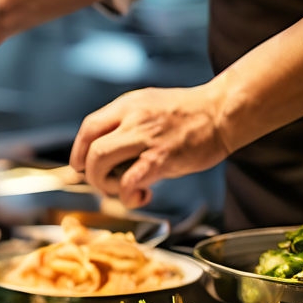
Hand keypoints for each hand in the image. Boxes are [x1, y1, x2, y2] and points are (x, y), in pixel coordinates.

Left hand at [69, 84, 228, 207]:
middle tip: (103, 183)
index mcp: (127, 105)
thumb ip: (126, 124)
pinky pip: (129, 181)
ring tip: (122, 189)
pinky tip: (140, 196)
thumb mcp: (149, 106)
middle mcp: (132, 119)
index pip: (88, 128)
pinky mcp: (161, 158)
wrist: (223, 112)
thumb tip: (104, 152)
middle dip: (90, 172)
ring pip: (100, 161)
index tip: (81, 166)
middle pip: (91, 149)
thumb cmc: (189, 114)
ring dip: (104, 184)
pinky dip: (127, 196)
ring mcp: (146, 138)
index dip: (78, 151)